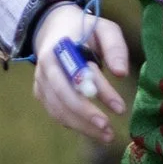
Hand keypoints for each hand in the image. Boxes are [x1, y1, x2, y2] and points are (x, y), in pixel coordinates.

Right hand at [32, 6, 129, 141]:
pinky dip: (72, 123)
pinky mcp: (41, 93)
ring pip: (58, 110)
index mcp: (61, 49)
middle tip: (109, 130)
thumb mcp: (105, 29)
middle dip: (86, 116)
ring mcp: (40, 82)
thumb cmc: (84, 30)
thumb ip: (115, 47)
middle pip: (63, 97)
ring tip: (105, 136)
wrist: (54, 27)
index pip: (79, 74)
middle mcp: (46, 67)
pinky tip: (90, 130)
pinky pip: (55, 112)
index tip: (121, 108)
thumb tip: (121, 74)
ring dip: (81, 126)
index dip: (100, 92)